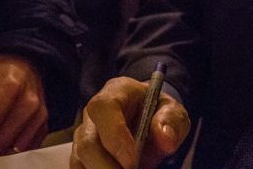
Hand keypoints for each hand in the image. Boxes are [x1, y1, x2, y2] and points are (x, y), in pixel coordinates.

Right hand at [70, 76, 189, 168]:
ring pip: (80, 160)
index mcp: (115, 92)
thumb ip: (170, 120)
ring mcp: (83, 136)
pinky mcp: (81, 156)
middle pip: (87, 143)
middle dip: (108, 167)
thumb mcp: (172, 111)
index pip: (104, 109)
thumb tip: (166, 139)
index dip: (115, 137)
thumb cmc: (158, 112)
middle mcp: (92, 114)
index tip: (132, 162)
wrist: (149, 120)